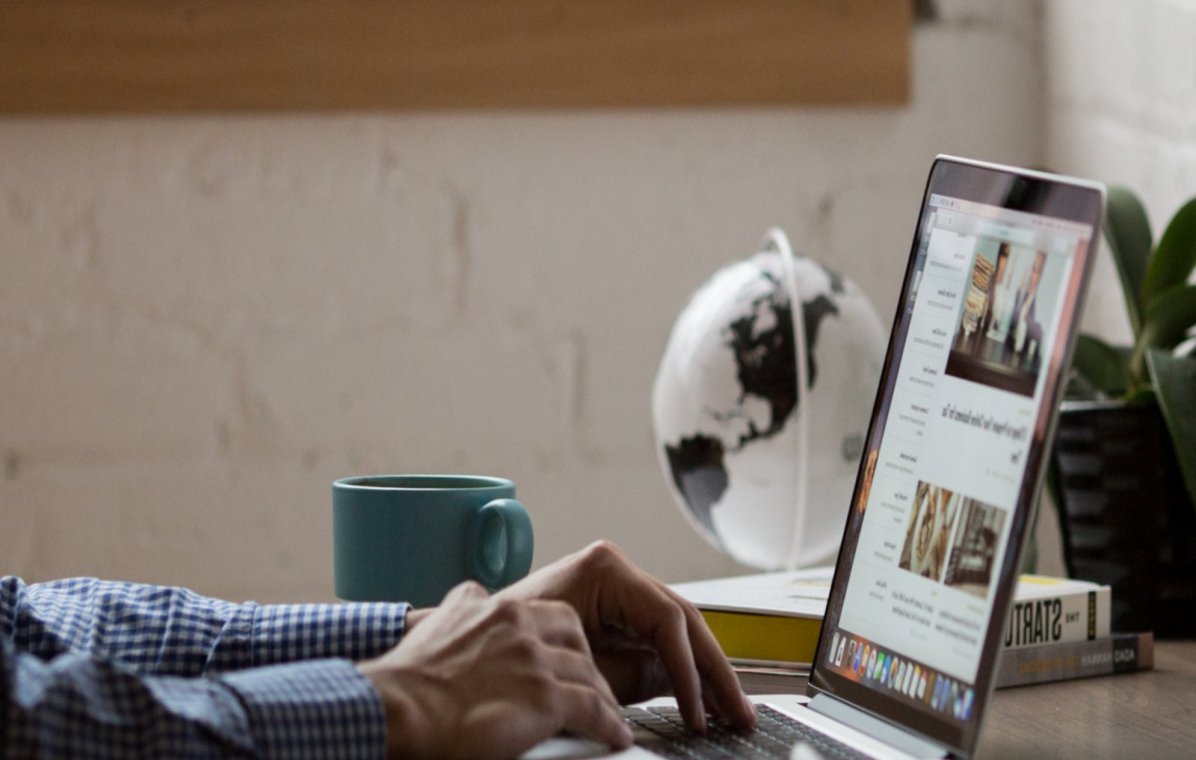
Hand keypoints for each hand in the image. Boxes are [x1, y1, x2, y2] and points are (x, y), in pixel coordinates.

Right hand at [357, 581, 632, 758]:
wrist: (397, 708)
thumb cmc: (408, 679)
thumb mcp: (437, 623)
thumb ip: (462, 609)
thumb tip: (469, 601)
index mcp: (497, 609)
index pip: (551, 614)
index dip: (564, 638)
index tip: (569, 655)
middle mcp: (521, 627)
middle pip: (577, 637)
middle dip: (587, 660)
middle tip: (592, 683)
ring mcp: (534, 661)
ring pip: (589, 674)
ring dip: (603, 697)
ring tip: (609, 714)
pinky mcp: (544, 698)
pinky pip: (593, 710)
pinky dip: (609, 723)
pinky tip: (615, 735)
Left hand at [496, 541, 755, 733]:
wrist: (465, 656)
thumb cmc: (513, 655)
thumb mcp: (583, 672)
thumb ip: (636, 679)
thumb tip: (683, 690)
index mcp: (605, 570)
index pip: (667, 621)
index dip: (691, 671)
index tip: (699, 711)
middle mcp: (615, 571)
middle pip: (682, 622)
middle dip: (714, 671)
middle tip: (740, 711)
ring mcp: (617, 589)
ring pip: (677, 631)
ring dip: (705, 673)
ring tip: (731, 711)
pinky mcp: (614, 611)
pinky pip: (656, 639)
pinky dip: (678, 670)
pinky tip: (701, 701)